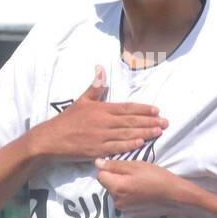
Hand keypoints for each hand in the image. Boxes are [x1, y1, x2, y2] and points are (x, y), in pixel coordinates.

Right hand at [33, 65, 167, 160]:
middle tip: (166, 123)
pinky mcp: (97, 150)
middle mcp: (103, 122)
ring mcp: (101, 136)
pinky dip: (129, 145)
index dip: (143, 109)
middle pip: (131, 121)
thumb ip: (95, 86)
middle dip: (150, 122)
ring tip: (159, 132)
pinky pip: (116, 147)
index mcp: (102, 109)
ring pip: (127, 134)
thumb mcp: (82, 100)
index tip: (157, 110)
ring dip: (144, 133)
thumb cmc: (68, 120)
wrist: (51, 139)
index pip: (127, 108)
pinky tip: (141, 144)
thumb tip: (101, 68)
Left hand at [94, 157, 186, 216]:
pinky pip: (125, 202)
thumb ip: (114, 165)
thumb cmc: (157, 178)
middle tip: (134, 175)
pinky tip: (143, 193)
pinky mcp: (132, 215)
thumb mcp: (136, 166)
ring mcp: (125, 210)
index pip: (100, 175)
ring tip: (140, 184)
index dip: (109, 169)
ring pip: (117, 194)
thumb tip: (97, 163)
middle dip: (117, 179)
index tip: (123, 167)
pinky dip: (130, 197)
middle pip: (108, 186)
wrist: (175, 197)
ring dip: (123, 188)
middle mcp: (117, 202)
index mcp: (117, 188)